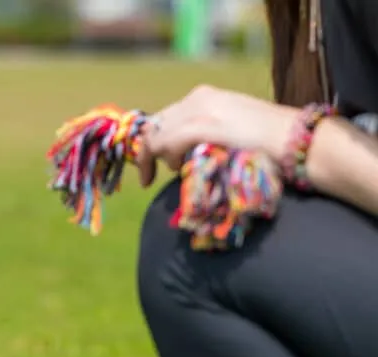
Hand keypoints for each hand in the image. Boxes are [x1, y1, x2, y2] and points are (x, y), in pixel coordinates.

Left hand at [136, 85, 297, 186]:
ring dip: (156, 158)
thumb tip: (180, 153)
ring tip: (175, 171)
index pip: (164, 117)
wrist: (292, 139)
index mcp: (204, 96)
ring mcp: (198, 110)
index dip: (152, 141)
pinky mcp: (199, 125)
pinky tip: (174, 169)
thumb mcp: (228, 131)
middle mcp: (197, 98)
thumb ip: (203, 135)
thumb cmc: (266, 143)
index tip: (149, 163)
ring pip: (156, 135)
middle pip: (155, 125)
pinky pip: (165, 143)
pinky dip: (162, 158)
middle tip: (147, 176)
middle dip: (147, 150)